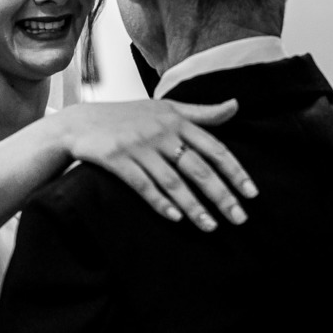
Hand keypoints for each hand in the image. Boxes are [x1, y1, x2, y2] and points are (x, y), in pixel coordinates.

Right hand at [58, 99, 256, 231]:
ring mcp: (138, 146)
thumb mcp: (167, 109)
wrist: (81, 122)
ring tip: (211, 227)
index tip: (252, 193)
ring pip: (173, 181)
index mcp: (177, 120)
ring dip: (194, 207)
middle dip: (221, 196)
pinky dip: (159, 202)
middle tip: (239, 219)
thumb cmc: (130, 117)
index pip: (215, 148)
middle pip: (199, 168)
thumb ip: (202, 113)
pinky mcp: (116, 159)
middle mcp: (161, 132)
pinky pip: (142, 185)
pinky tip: (175, 218)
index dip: (235, 171)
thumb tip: (236, 106)